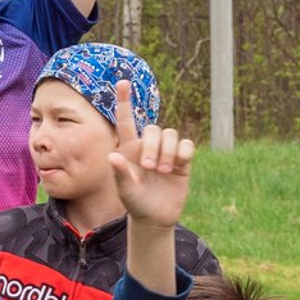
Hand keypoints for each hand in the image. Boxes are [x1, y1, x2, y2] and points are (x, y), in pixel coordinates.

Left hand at [106, 79, 195, 229]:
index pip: (127, 120)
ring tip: (163, 171)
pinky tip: (179, 164)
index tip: (123, 82)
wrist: (154, 218)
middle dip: (152, 146)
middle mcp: (148, 146)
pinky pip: (186, 144)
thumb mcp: (125, 191)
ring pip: (171, 134)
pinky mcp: (182, 161)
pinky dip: (183, 152)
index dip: (124, 101)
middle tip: (148, 167)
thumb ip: (120, 173)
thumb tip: (113, 156)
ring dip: (167, 151)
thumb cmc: (134, 202)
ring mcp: (166, 153)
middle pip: (154, 129)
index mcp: (130, 148)